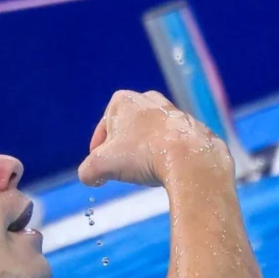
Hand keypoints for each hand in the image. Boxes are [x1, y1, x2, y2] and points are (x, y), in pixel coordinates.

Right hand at [78, 90, 228, 187]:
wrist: (189, 158)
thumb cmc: (142, 155)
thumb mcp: (102, 166)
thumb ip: (88, 170)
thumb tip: (89, 177)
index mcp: (123, 101)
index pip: (103, 127)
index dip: (98, 150)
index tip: (101, 167)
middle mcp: (148, 100)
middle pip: (127, 129)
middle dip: (123, 148)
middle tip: (122, 168)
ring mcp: (172, 112)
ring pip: (150, 134)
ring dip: (145, 151)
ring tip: (144, 170)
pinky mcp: (190, 127)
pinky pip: (171, 142)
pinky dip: (165, 154)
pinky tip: (165, 169)